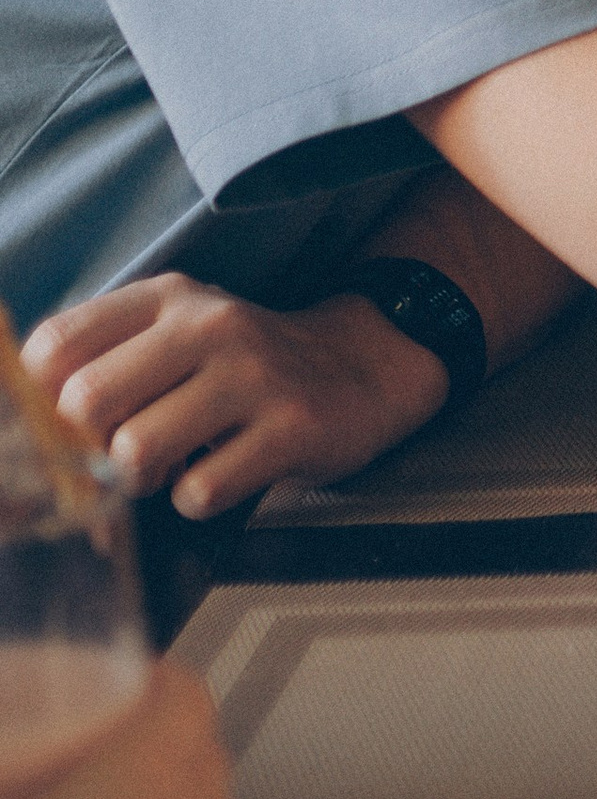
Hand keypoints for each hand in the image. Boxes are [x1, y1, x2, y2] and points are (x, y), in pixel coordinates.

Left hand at [24, 276, 452, 519]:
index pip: (56, 346)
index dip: (42, 402)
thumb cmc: (247, 365)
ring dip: (141, 481)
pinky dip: (197, 500)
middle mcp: (208, 326)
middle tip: (122, 455)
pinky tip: (220, 476)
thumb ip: (107, 356)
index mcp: (166, 299)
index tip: (71, 426)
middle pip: (86, 401)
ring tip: (170, 470)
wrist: (362, 366)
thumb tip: (28, 420)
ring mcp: (253, 376)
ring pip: (138, 450)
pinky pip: (201, 491)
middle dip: (91, 448)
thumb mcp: (178, 332)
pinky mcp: (291, 429)